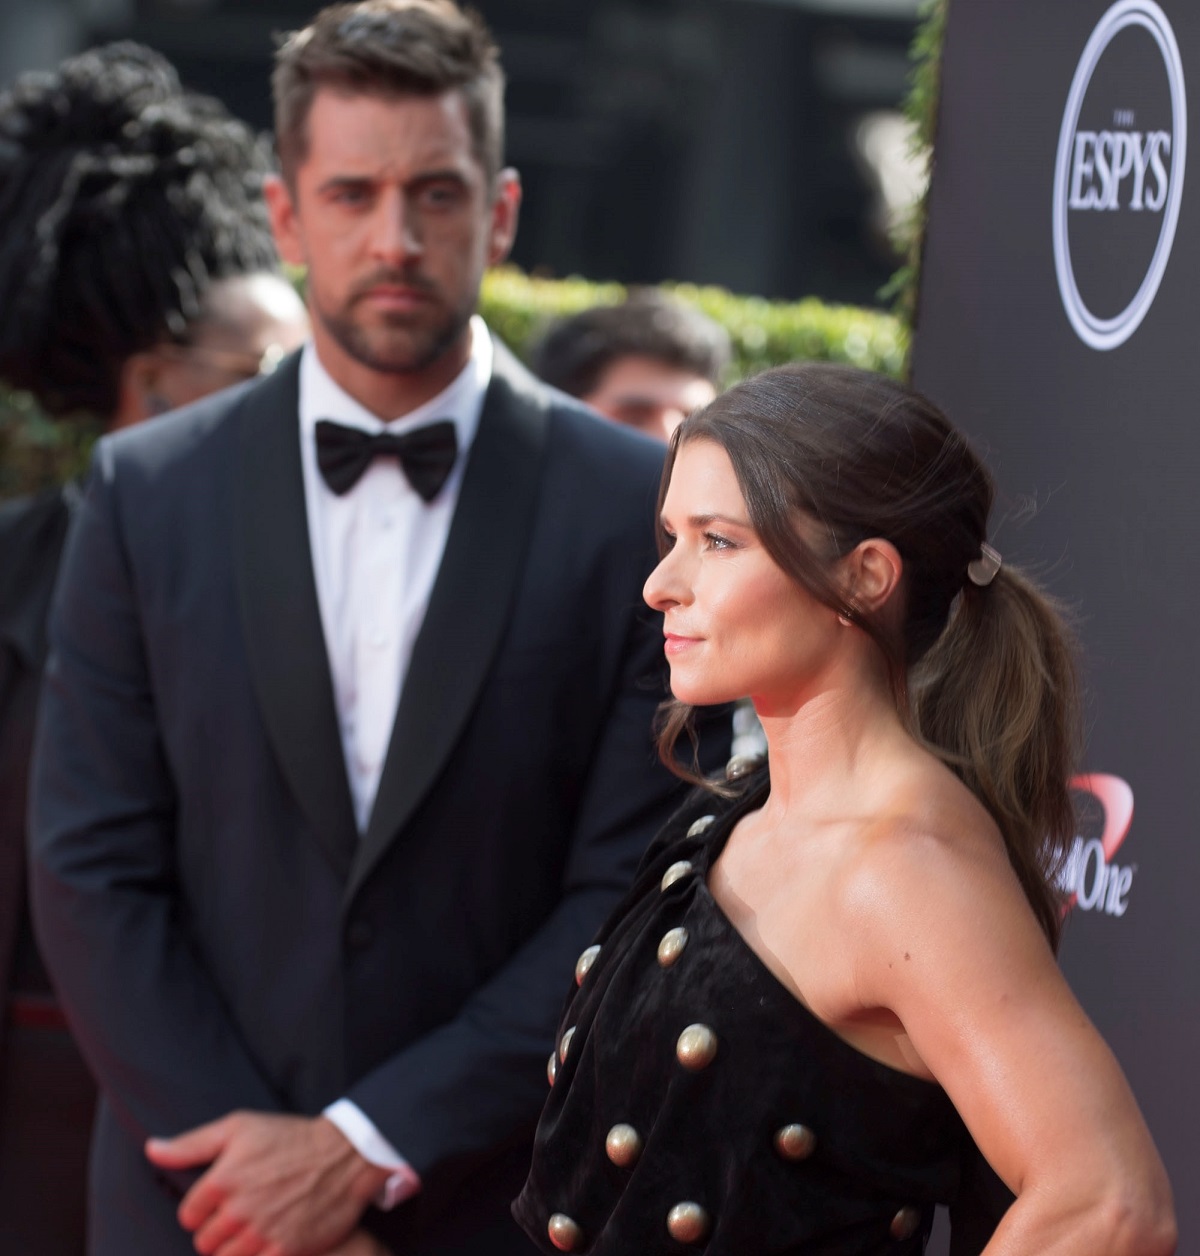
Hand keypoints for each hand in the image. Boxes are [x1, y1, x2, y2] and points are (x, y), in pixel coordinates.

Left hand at [145, 1112, 390, 1255]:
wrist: (344, 1154)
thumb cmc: (289, 1137)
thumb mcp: (239, 1127)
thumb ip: (191, 1144)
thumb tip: (152, 1150)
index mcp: (223, 1178)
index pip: (188, 1215)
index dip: (202, 1209)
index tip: (219, 1200)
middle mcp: (238, 1208)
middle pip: (204, 1242)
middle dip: (216, 1230)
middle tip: (238, 1214)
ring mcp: (262, 1231)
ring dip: (234, 1247)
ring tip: (252, 1228)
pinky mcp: (284, 1249)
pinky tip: (267, 1240)